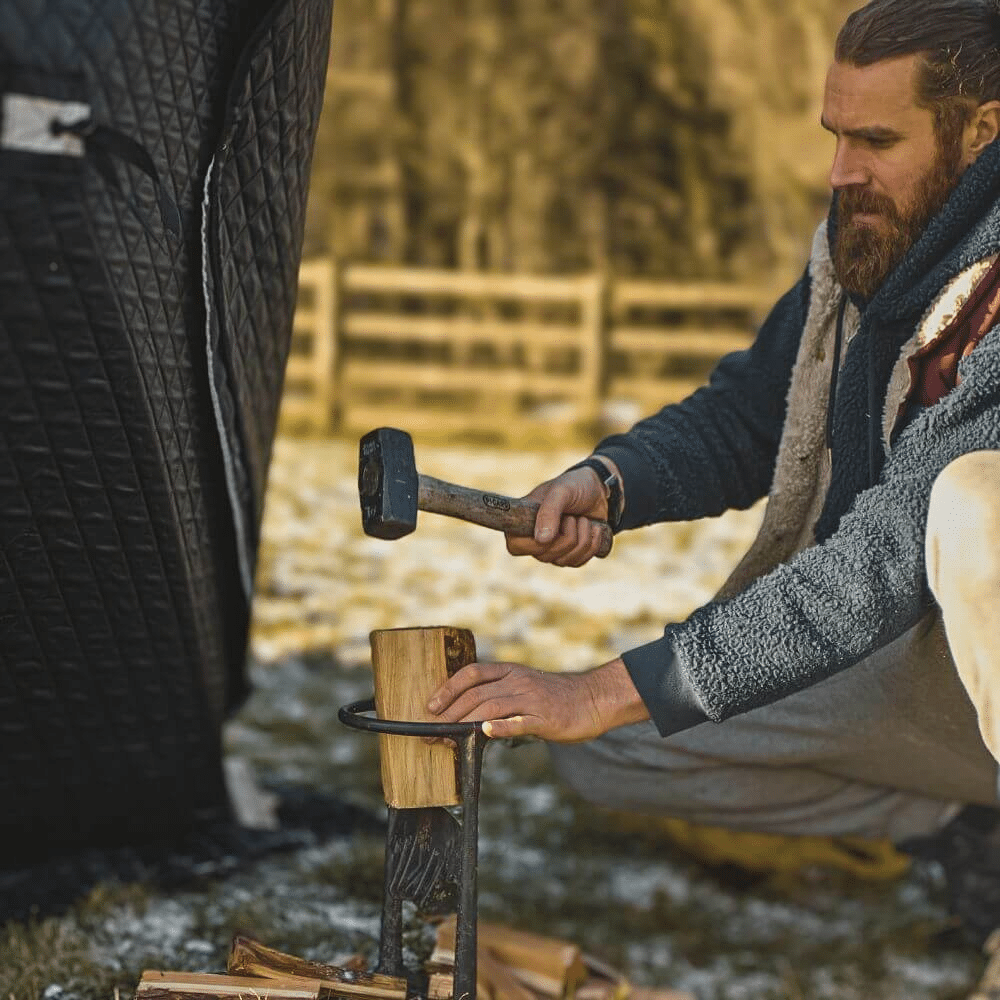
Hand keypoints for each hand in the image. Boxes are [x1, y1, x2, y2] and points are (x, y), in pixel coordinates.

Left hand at [426, 658, 648, 741]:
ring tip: (446, 737)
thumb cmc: (556, 697)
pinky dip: (500, 727)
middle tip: (431, 732)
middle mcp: (518, 681)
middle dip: (449, 714)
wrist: (594, 698)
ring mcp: (531, 699)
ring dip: (464, 723)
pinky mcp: (545, 718)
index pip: (472, 673)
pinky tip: (485, 733)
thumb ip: (501, 697)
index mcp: (511, 672)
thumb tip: (470, 717)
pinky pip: (519, 722)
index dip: (448, 688)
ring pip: (491, 707)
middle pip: (476, 694)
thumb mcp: (525, 688)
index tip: (431, 706)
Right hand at [508, 460, 619, 566]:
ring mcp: (554, 549)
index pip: (515, 546)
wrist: (600, 491)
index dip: (533, 544)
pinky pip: (579, 562)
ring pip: (564, 561)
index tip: (551, 530)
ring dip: (582, 537)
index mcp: (525, 521)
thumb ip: (549, 512)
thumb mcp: (561, 492)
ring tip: (583, 519)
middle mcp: (536, 539)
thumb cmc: (575, 486)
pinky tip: (593, 528)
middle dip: (566, 536)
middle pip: (544, 556)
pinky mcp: (572, 555)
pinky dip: (592, 543)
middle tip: (572, 516)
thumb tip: (541, 540)